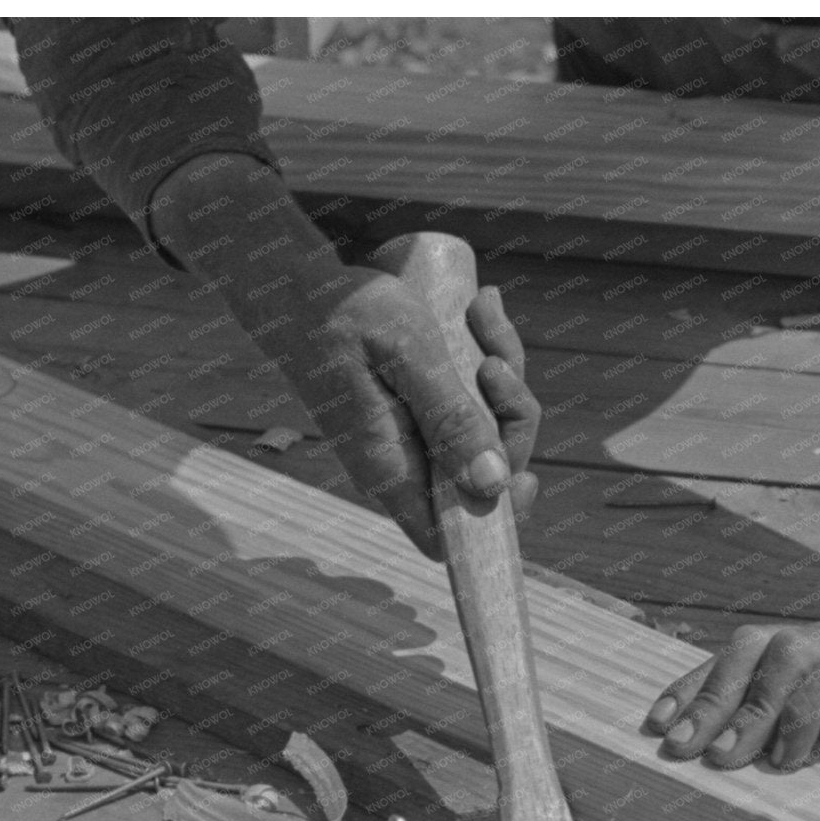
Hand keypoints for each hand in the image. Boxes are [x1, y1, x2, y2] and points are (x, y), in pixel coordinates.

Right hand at [146, 154, 539, 558]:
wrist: (293, 283)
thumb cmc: (341, 314)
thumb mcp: (407, 356)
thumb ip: (449, 419)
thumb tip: (492, 484)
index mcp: (393, 469)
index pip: (451, 537)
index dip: (497, 520)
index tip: (526, 475)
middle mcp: (404, 463)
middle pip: (486, 473)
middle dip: (510, 415)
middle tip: (495, 360)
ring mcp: (412, 435)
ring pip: (485, 427)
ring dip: (501, 372)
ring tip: (482, 313)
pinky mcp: (417, 407)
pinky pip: (468, 398)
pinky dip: (484, 357)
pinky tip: (478, 313)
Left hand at [642, 599, 819, 770]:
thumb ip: (819, 710)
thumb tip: (764, 751)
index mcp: (819, 643)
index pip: (738, 654)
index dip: (693, 685)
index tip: (657, 722)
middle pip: (745, 650)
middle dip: (705, 698)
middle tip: (675, 745)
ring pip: (777, 663)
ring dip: (744, 713)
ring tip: (722, 760)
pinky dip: (799, 721)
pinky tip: (791, 759)